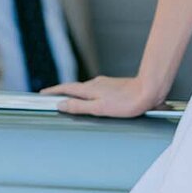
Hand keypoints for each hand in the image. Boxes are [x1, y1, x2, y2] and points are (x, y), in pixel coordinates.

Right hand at [41, 74, 161, 117]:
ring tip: (68, 100)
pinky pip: (95, 90)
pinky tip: (92, 100)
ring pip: (85, 89)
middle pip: (74, 87)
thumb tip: (61, 104)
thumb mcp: (99, 108)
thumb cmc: (127, 102)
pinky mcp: (114, 87)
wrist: (148, 90)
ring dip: (75, 93)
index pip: (66, 88)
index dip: (53, 91)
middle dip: (61, 92)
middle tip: (51, 97)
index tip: (42, 94)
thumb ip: (79, 106)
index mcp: (90, 89)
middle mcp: (96, 84)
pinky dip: (87, 95)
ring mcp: (105, 84)